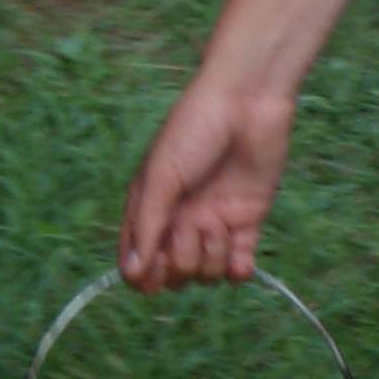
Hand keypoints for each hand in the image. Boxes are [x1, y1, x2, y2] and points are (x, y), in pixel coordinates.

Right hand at [120, 76, 298, 291]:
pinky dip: (238, 271)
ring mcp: (214, 222)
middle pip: (173, 273)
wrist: (247, 103)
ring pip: (206, 273)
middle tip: (192, 227)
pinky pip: (238, 265)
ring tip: (219, 224)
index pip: (138, 261)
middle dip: (181, 262)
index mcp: (150, 208)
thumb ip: (147, 227)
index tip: (156, 267)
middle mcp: (179, 220)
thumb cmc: (194, 131)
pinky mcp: (247, 221)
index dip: (146, 275)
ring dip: (211, 257)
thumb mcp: (161, 178)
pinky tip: (240, 262)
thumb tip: (131, 275)